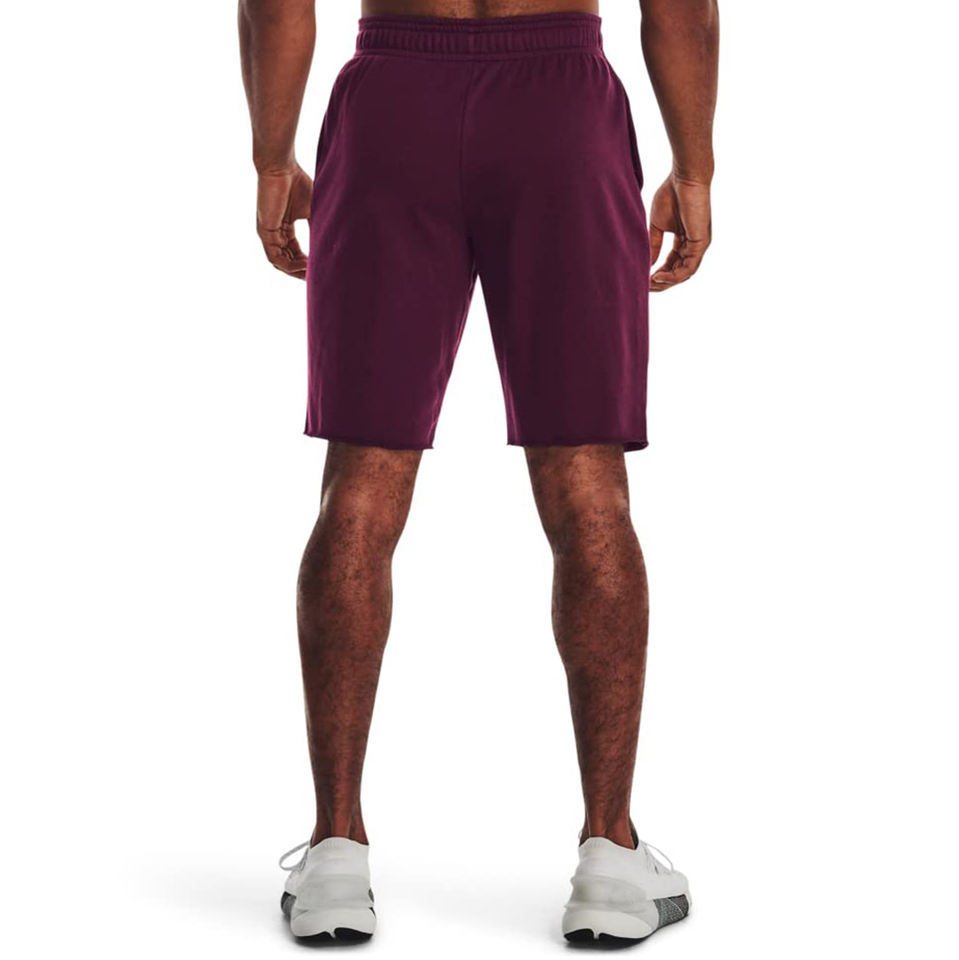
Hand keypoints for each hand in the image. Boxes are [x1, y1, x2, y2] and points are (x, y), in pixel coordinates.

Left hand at [256, 164, 312, 278]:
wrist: (281, 167)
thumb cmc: (297, 183)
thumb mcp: (312, 211)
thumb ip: (318, 228)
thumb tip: (334, 243)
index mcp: (284, 228)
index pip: (294, 253)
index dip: (307, 264)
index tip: (321, 270)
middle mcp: (274, 233)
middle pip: (287, 261)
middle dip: (302, 272)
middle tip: (317, 278)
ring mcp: (268, 233)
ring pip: (280, 262)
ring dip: (296, 271)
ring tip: (311, 275)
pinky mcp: (264, 232)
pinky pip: (275, 257)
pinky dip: (289, 265)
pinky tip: (304, 267)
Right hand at [648, 175, 711, 291]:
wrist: (684, 177)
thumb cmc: (671, 194)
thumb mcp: (657, 225)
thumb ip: (654, 244)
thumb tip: (648, 264)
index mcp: (685, 241)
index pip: (672, 264)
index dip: (658, 274)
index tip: (643, 280)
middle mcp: (694, 245)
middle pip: (678, 273)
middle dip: (661, 283)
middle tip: (645, 288)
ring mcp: (699, 245)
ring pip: (684, 273)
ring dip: (667, 283)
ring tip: (650, 285)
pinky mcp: (701, 243)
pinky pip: (688, 267)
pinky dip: (674, 276)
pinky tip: (658, 276)